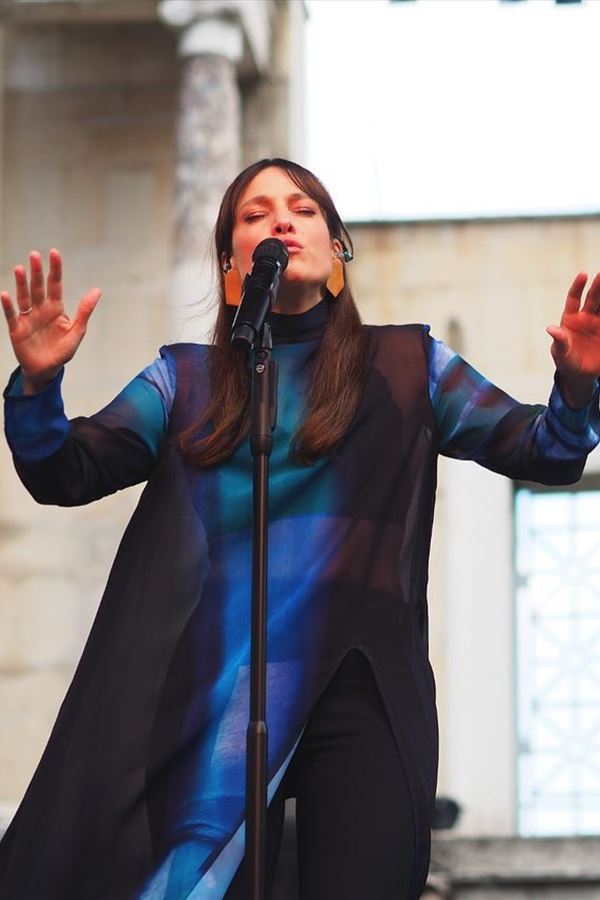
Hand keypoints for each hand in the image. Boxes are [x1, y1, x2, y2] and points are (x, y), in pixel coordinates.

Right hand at [0, 249, 100, 393]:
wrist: (47, 370)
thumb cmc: (62, 351)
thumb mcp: (77, 332)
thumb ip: (85, 311)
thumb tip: (97, 290)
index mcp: (56, 308)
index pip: (55, 285)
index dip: (55, 269)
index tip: (54, 253)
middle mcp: (40, 309)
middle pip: (38, 287)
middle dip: (36, 272)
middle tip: (34, 255)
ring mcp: (28, 318)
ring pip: (24, 297)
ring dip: (21, 283)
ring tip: (20, 269)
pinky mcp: (17, 329)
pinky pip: (12, 315)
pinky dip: (9, 305)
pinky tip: (5, 294)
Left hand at [546, 272, 599, 407]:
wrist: (579, 374)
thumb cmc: (565, 360)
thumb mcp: (560, 352)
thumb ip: (559, 341)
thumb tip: (550, 329)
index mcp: (571, 319)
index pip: (574, 299)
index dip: (578, 286)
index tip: (583, 274)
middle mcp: (587, 317)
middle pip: (594, 298)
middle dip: (598, 286)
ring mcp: (599, 323)